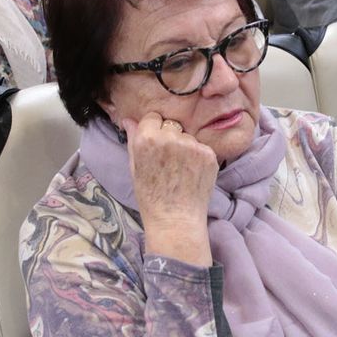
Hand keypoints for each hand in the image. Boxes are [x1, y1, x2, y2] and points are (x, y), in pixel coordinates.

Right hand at [123, 113, 216, 264]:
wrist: (176, 219)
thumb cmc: (151, 196)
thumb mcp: (135, 167)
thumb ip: (133, 139)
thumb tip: (128, 119)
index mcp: (147, 138)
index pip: (153, 116)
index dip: (153, 129)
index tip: (155, 144)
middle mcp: (170, 137)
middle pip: (171, 125)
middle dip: (169, 137)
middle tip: (167, 161)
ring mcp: (191, 145)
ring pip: (187, 136)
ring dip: (184, 147)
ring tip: (180, 170)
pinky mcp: (208, 154)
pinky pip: (201, 147)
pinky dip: (197, 157)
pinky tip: (191, 174)